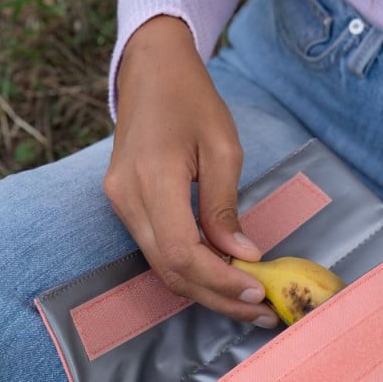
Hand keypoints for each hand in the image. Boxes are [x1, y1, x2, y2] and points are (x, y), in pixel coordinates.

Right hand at [103, 15, 278, 326]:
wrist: (150, 70)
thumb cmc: (192, 99)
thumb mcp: (223, 147)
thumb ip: (226, 205)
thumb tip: (242, 254)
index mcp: (152, 178)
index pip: (182, 252)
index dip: (221, 280)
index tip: (259, 291)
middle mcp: (127, 198)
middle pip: (170, 270)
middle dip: (219, 297)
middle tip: (262, 311)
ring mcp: (120, 203)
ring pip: (162, 267)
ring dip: (207, 289)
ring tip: (250, 300)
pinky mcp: (124, 205)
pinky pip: (157, 250)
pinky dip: (192, 269)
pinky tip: (224, 274)